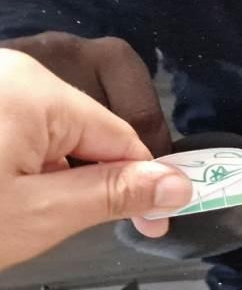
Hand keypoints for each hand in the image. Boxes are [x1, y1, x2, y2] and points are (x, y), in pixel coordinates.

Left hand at [0, 49, 191, 270]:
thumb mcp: (39, 214)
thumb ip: (114, 193)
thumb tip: (177, 184)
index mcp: (34, 87)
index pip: (122, 134)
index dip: (147, 181)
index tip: (156, 220)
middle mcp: (14, 69)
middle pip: (97, 116)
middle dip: (107, 163)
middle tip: (95, 209)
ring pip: (63, 120)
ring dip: (70, 161)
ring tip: (37, 202)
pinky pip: (29, 118)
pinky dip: (36, 154)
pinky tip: (11, 184)